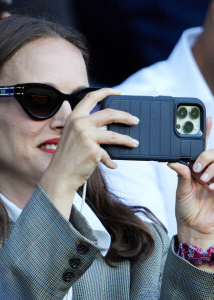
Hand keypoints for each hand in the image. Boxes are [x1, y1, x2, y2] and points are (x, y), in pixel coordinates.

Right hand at [40, 88, 138, 217]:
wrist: (60, 176)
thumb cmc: (67, 158)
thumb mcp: (72, 137)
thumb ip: (87, 129)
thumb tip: (110, 128)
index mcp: (73, 118)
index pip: (90, 98)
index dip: (105, 92)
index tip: (118, 92)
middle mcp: (79, 124)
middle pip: (109, 113)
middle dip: (125, 116)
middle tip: (135, 120)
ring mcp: (86, 136)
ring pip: (114, 135)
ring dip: (127, 140)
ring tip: (135, 143)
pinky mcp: (93, 150)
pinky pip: (109, 154)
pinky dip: (111, 161)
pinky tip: (112, 165)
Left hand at [169, 117, 213, 249]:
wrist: (196, 228)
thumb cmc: (185, 209)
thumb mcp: (181, 191)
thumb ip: (181, 175)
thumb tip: (173, 161)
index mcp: (194, 169)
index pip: (200, 148)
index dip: (205, 133)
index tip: (207, 119)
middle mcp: (207, 171)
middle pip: (213, 153)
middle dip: (206, 158)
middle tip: (198, 171)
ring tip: (206, 183)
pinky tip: (213, 189)